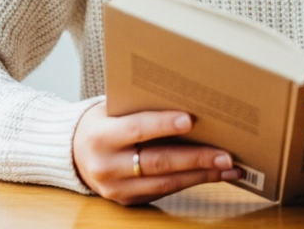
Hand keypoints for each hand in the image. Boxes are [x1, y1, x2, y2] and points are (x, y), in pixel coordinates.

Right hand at [72, 102, 240, 204]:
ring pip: (165, 183)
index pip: (136, 129)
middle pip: (157, 162)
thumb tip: (190, 103)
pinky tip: (214, 174)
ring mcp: (116, 189)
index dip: (163, 125)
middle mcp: (106, 166)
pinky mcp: (128, 201)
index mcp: (100, 136)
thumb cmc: (104, 122)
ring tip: (229, 167)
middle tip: (226, 154)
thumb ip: (143, 107)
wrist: (75, 153)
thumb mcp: (114, 109)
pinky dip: (192, 182)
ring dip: (202, 175)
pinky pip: (164, 192)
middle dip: (196, 158)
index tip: (191, 120)